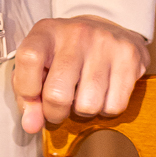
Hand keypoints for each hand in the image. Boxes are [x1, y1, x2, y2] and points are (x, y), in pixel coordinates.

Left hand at [12, 17, 148, 135]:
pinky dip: (106, 109)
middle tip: (59, 107)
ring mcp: (105, 44)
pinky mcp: (129, 57)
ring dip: (83, 111)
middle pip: (57, 93)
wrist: (110, 31)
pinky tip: (103, 92)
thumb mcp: (40, 64)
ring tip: (83, 94)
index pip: (29, 58)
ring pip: (88, 106)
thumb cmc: (67, 54)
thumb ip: (28, 96)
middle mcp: (77, 33)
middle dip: (55, 113)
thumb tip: (31, 125)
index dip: (27, 88)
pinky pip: (114, 107)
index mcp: (47, 32)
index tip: (32, 97)